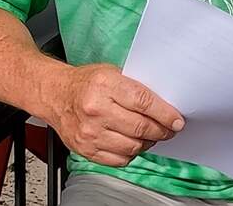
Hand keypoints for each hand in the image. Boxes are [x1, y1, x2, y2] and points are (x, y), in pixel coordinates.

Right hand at [45, 63, 184, 166]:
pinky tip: (131, 143)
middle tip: (169, 129)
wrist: (55, 95)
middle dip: (161, 130)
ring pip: (133, 147)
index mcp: (105, 85)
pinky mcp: (86, 149)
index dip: (165, 114)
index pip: (144, 102)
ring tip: (149, 135)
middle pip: (141, 127)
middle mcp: (96, 110)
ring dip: (147, 143)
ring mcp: (90, 132)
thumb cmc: (85, 83)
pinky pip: (119, 160)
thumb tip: (165, 104)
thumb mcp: (111, 72)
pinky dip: (131, 154)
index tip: (177, 120)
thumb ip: (135, 87)